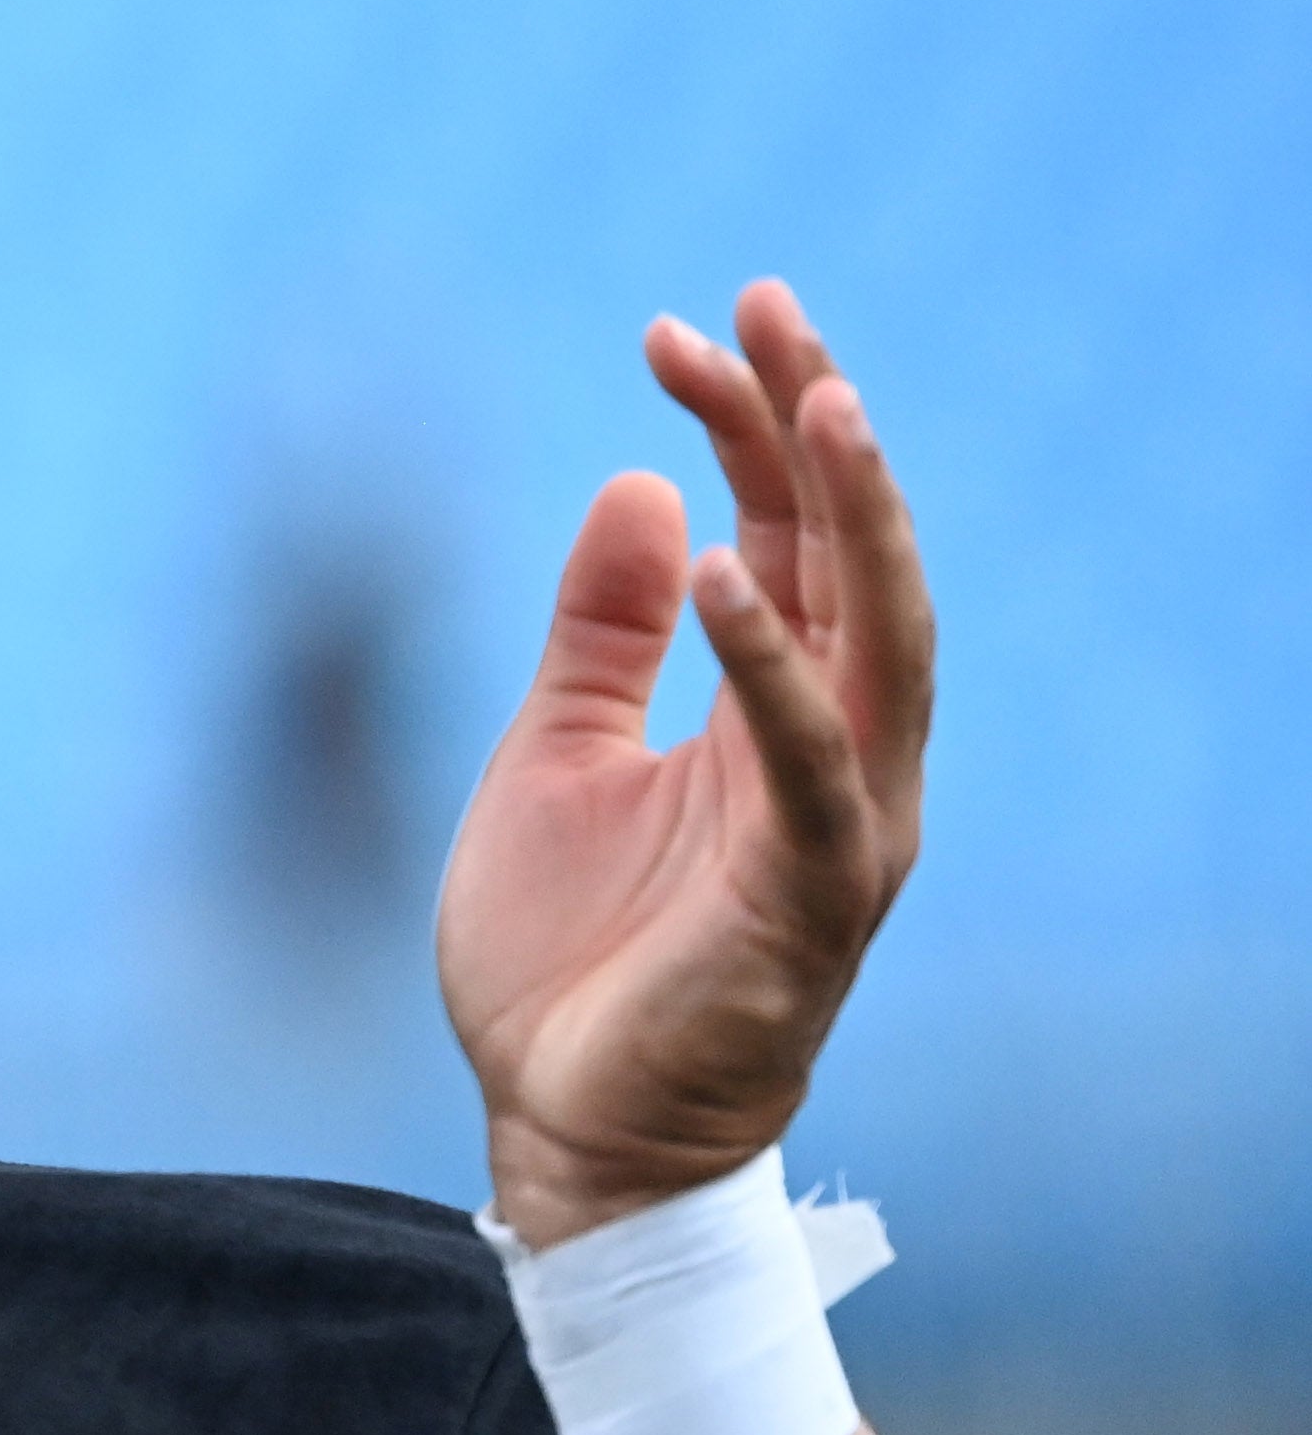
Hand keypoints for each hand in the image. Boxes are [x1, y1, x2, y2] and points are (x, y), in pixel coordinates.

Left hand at [438, 284, 931, 1245]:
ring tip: (811, 395)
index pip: (784, 535)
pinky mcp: (811, 896)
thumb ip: (598, 634)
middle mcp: (831, 752)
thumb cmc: (571, 959)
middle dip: (815, 426)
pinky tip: (728, 573)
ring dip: (850, 514)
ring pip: (880, 637)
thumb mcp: (554, 757)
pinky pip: (812, 762)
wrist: (562, 1130)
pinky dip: (777, 664)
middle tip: (768, 304)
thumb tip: (635, 486)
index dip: (747, 426)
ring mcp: (838, 823)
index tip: (687, 327)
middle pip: (852, 555)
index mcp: (772, 714)